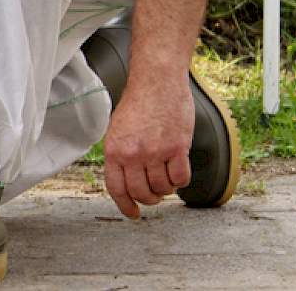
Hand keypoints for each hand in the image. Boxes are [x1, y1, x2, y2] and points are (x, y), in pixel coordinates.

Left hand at [103, 77, 194, 218]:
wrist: (157, 81)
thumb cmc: (139, 102)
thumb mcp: (117, 129)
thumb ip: (120, 154)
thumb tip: (124, 179)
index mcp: (114, 150)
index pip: (116, 188)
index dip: (125, 205)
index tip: (133, 213)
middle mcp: (133, 154)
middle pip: (141, 193)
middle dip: (149, 198)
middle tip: (154, 194)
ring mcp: (155, 152)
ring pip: (162, 188)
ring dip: (166, 189)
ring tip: (166, 178)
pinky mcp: (177, 148)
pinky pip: (181, 178)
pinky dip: (181, 180)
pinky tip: (178, 171)